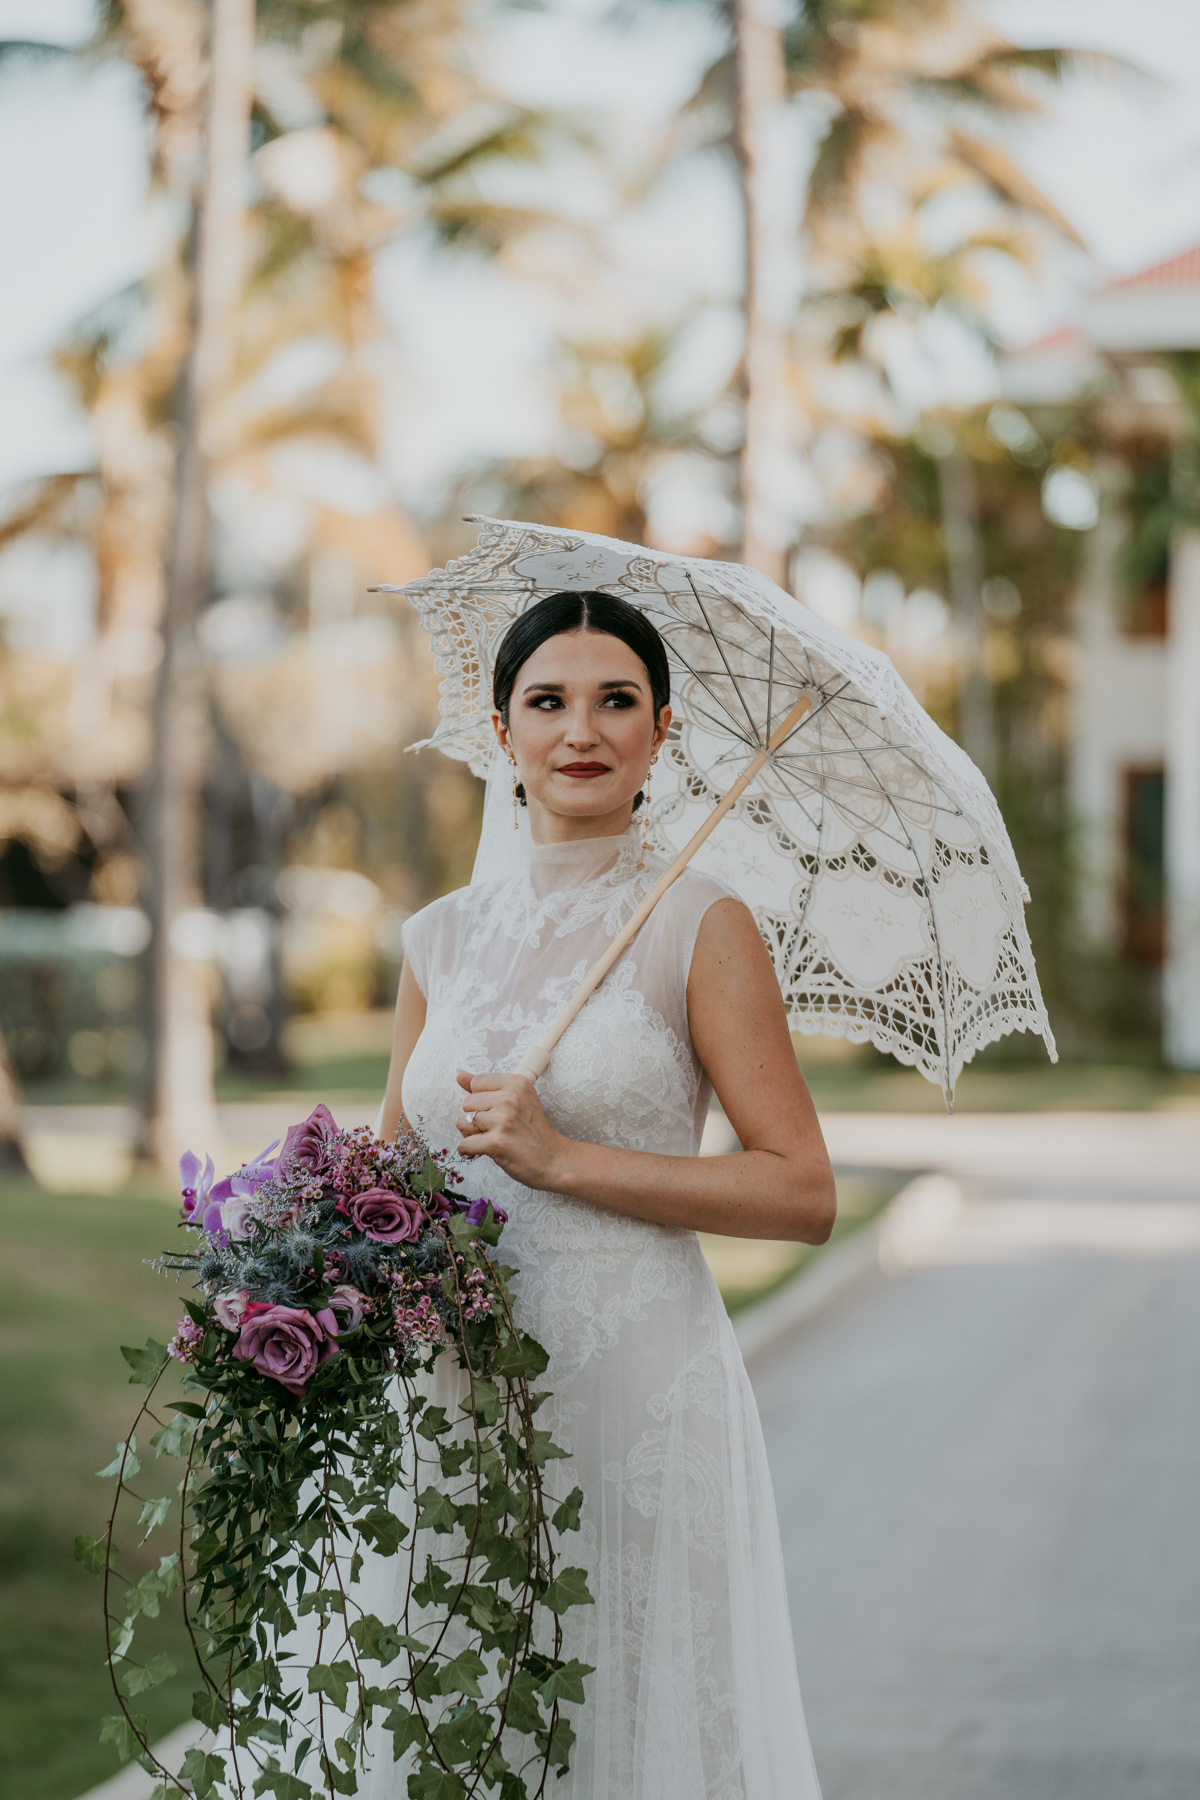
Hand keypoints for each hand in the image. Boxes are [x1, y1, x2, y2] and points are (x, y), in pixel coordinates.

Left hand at [454, 1068, 570, 1190]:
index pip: (476, 1083)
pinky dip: (470, 1151)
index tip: (498, 1111)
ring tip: (493, 1139)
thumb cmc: (533, 1130)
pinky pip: (464, 1144)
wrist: (554, 1160)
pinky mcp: (496, 1143)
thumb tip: (459, 1074)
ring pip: (462, 1122)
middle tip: (497, 1129)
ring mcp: (503, 1120)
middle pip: (467, 1103)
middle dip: (476, 1118)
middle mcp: (510, 1098)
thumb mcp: (517, 1099)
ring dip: (471, 1135)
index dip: (482, 1100)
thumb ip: (486, 1085)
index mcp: (516, 1083)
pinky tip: (485, 1151)